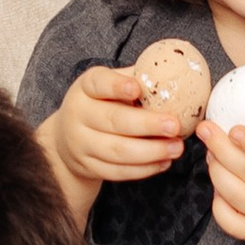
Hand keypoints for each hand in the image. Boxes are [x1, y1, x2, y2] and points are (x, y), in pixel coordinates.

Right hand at [42, 65, 186, 210]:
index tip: (137, 88)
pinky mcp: (88, 166)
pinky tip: (163, 162)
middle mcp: (79, 114)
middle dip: (147, 124)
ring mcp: (81, 143)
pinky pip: (117, 171)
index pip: (98, 83)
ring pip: (117, 151)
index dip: (116, 86)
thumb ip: (135, 79)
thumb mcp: (109, 86)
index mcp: (86, 87)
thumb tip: (176, 72)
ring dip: (151, 151)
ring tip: (176, 147)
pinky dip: (143, 169)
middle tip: (174, 126)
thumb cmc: (100, 105)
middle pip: (113, 120)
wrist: (67, 138)